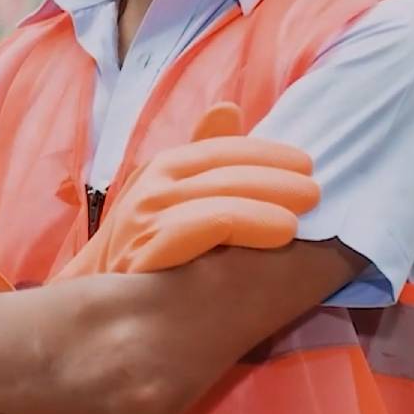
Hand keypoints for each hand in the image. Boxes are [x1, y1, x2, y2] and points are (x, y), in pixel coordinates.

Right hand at [54, 102, 320, 280]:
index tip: (306, 163)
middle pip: (225, 171)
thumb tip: (230, 107)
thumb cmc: (143, 247)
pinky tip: (280, 233)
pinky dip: (247, 224)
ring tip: (303, 216)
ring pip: (220, 197)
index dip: (266, 152)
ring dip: (268, 202)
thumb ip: (202, 155)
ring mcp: (147, 218)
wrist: (98, 307)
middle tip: (315, 192)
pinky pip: (206, 228)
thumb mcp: (170, 195)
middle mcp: (153, 187)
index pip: (222, 149)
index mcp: (163, 167)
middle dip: (275, 178)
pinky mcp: (146, 253)